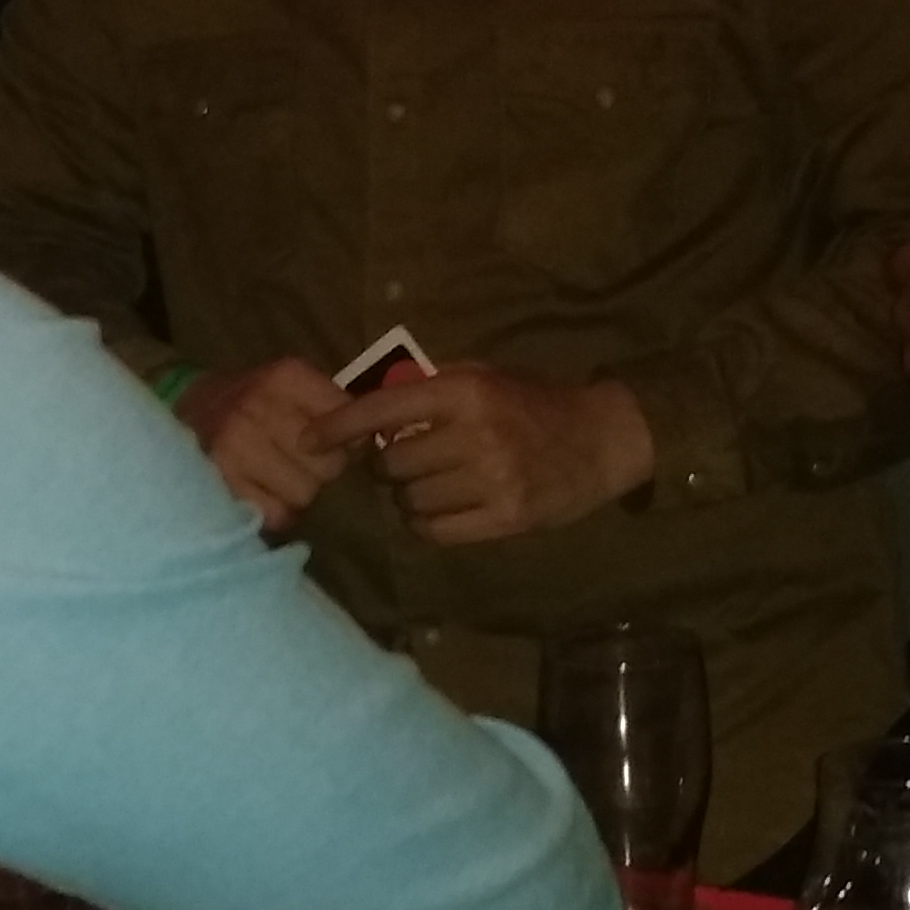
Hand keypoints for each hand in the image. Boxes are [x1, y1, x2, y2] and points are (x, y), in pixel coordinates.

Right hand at [177, 360, 348, 528]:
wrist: (183, 410)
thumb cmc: (249, 402)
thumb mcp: (288, 387)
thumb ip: (331, 408)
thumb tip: (366, 444)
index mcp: (285, 377)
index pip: (346, 419)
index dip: (345, 440)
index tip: (329, 444)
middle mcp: (258, 405)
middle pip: (329, 464)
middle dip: (321, 471)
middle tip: (296, 464)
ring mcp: (235, 444)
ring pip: (304, 493)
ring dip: (296, 494)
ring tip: (275, 480)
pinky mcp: (220, 481)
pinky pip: (276, 514)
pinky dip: (273, 511)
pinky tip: (259, 494)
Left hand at [314, 367, 653, 545]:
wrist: (600, 440)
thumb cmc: (532, 404)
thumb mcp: (484, 378)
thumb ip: (429, 390)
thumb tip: (364, 411)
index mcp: (466, 392)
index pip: (383, 410)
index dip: (339, 427)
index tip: (308, 440)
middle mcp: (475, 434)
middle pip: (392, 465)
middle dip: (390, 466)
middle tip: (411, 461)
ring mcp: (492, 480)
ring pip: (411, 501)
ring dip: (411, 497)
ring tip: (438, 483)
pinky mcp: (506, 518)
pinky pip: (435, 531)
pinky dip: (429, 523)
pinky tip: (446, 508)